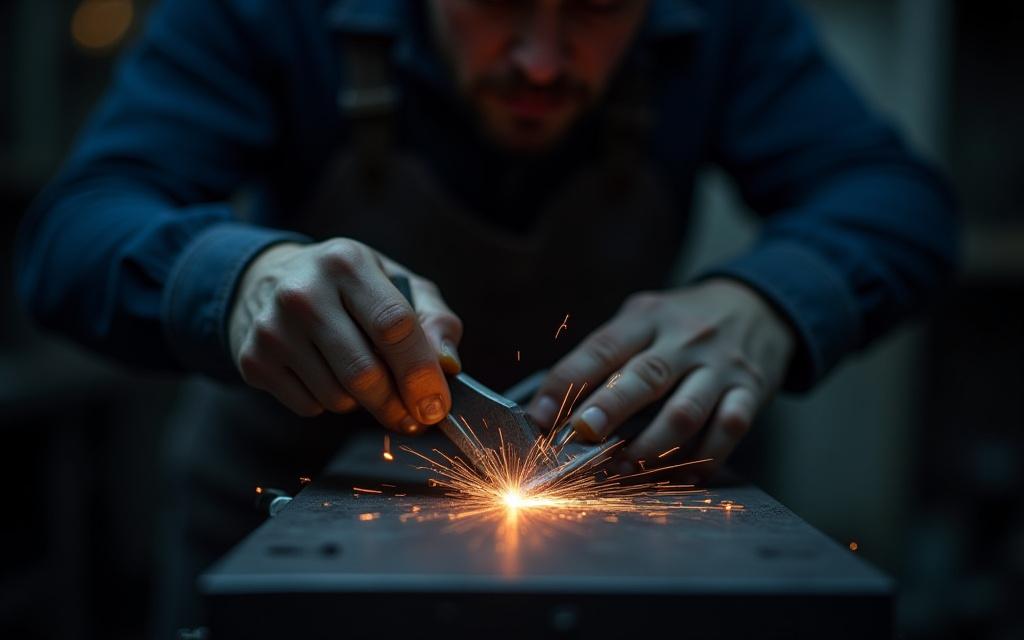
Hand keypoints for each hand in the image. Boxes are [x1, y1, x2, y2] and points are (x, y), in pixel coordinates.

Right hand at [228, 238, 462, 431]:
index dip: (420, 372)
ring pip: (338, 397)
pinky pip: (309, 407)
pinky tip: (324, 374)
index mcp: (346, 262)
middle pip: (364, 372)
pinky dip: (328, 404)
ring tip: (359, 374)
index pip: (393, 325)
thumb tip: (448, 364)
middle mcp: (302, 292)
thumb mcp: (397, 285)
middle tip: (412, 417)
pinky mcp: (253, 360)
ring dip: (361, 402)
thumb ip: (435, 320)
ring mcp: (271, 328)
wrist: (269, 281)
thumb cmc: (350, 288)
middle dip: (396, 405)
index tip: (436, 406)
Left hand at [526, 278, 794, 478]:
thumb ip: (606, 356)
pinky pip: (728, 430)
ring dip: (650, 445)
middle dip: (609, 409)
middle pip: (645, 377)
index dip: (568, 382)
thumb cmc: (682, 322)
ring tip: (623, 466)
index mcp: (648, 318)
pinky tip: (679, 474)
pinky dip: (702, 457)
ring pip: (685, 411)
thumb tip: (554, 406)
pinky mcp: (749, 392)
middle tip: (581, 436)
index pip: (603, 348)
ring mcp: (720, 367)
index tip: (539, 415)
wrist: (758, 306)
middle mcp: (685, 339)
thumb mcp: (642, 319)